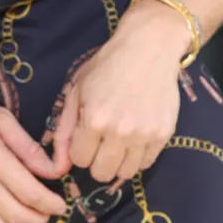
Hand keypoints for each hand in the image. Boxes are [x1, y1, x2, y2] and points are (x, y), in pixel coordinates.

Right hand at [0, 105, 66, 222]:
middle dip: (39, 219)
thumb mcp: (3, 122)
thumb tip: (54, 172)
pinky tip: (3, 211)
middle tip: (47, 213)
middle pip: (16, 216)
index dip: (51, 204)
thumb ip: (29, 149)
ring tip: (26, 212)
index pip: (30, 192)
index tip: (61, 205)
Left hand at [51, 2, 185, 185]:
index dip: (79, 149)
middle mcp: (120, 132)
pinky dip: (138, 156)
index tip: (85, 134)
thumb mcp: (76, 91)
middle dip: (96, 161)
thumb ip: (64, 130)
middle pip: (102, 173)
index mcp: (94, 120)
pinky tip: (134, 137)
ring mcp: (145, 135)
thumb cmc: (107, 66)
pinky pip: (147, 164)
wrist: (149, 48)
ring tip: (118, 140)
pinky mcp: (164, 135)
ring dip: (118, 161)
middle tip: (100, 141)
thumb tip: (58, 166)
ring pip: (125, 173)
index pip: (79, 160)